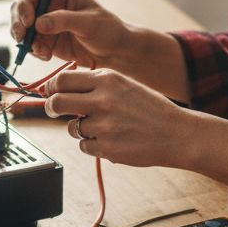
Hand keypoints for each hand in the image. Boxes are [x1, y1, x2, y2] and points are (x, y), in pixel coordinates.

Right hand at [9, 0, 131, 67]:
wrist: (114, 52)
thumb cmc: (107, 30)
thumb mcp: (89, 23)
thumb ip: (64, 20)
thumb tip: (38, 24)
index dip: (25, 3)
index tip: (28, 21)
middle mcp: (48, 5)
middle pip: (20, 8)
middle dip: (18, 23)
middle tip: (22, 38)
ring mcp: (45, 24)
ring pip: (21, 28)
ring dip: (24, 40)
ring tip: (41, 50)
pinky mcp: (45, 41)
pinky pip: (30, 45)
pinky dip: (34, 51)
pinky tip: (47, 56)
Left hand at [43, 68, 194, 166]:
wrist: (177, 134)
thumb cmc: (150, 109)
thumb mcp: (124, 85)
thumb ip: (96, 83)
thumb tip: (62, 87)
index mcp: (107, 79)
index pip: (62, 79)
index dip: (51, 87)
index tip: (50, 93)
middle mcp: (103, 100)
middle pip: (56, 103)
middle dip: (50, 108)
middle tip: (53, 110)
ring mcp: (104, 125)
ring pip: (71, 128)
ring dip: (80, 129)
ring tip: (102, 128)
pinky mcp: (106, 148)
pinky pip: (84, 146)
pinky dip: (94, 145)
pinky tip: (113, 140)